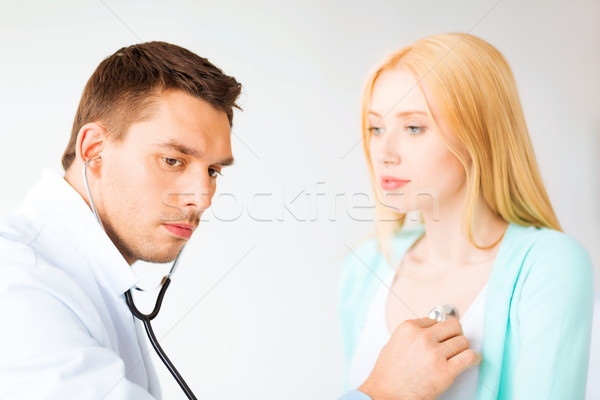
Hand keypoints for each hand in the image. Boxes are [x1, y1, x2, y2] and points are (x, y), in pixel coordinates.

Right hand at [357, 317, 480, 399]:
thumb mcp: (395, 343)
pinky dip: (474, 358)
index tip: (441, 337)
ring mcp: (434, 353)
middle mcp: (422, 337)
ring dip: (462, 348)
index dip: (439, 330)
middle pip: (453, 326)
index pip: (436, 320)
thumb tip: (430, 332)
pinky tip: (472, 359)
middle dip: (454, 334)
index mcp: (409, 328)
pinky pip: (469, 357)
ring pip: (463, 341)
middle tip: (453, 342)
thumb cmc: (388, 374)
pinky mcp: (445, 371)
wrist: (386, 395)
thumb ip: (413, 335)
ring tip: (458, 355)